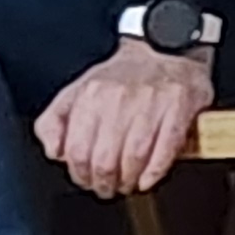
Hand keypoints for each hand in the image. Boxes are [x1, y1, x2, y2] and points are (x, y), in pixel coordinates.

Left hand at [35, 40, 214, 198]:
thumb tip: (54, 151)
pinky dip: (155, 171)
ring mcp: (152, 100)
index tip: (86, 181)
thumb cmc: (121, 77)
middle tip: (107, 188)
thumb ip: (54, 121)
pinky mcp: (180, 104)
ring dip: (129, 181)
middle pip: (104, 159)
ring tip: (127, 184)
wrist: (164, 47)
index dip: (80, 175)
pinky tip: (147, 180)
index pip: (77, 150)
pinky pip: (166, 147)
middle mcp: (120, 96)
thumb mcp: (77, 91)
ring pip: (134, 157)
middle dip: (104, 183)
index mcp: (91, 94)